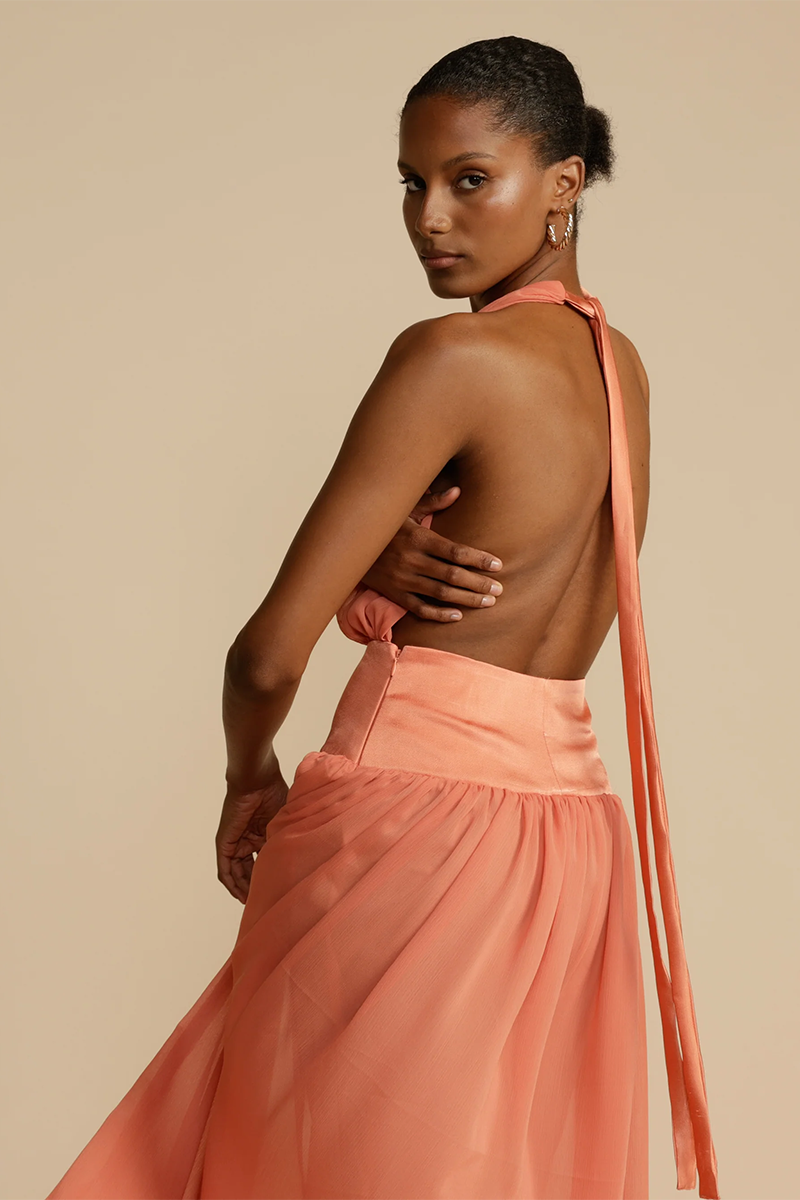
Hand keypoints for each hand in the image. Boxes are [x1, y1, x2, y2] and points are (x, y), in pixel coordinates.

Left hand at [215, 767, 288, 902]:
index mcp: (261, 834)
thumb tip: (303, 856)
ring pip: (236, 873)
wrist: (258, 780)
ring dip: (242, 890)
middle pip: (248, 871)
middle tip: (263, 903)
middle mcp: (246, 840)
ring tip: (252, 904)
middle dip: (255, 887)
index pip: (263, 862)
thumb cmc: (274, 793)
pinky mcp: (225, 843)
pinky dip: (231, 883)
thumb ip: (289, 837)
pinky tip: (239, 895)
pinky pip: (225, 869)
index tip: (277, 890)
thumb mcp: (285, 822)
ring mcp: (234, 842)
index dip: (268, 877)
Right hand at [362, 485, 503, 621]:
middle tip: (499, 589)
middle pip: (453, 575)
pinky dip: (439, 614)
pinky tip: (458, 616)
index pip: (456, 551)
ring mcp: (403, 580)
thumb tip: (458, 491)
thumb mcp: (406, 510)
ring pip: (441, 593)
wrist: (349, 546)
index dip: (479, 559)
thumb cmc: (384, 525)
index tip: (498, 565)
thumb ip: (433, 502)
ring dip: (467, 599)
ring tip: (488, 602)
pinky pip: (420, 609)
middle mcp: (412, 560)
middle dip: (479, 583)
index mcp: (418, 538)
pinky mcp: (395, 594)